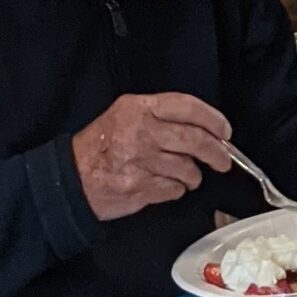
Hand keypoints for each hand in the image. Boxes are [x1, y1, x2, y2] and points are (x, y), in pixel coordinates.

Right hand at [72, 93, 233, 221]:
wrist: (71, 178)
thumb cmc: (102, 147)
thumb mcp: (126, 116)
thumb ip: (162, 117)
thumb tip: (206, 129)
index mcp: (139, 108)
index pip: (188, 107)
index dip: (213, 119)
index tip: (225, 131)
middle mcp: (140, 131)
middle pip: (195, 140)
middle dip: (217, 153)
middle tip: (223, 160)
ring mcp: (139, 160)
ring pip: (188, 168)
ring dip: (193, 175)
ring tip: (187, 176)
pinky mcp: (139, 186)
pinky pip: (174, 189)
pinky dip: (176, 190)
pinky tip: (167, 185)